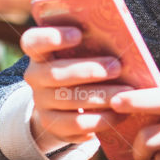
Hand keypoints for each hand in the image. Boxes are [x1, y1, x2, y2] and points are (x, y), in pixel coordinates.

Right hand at [21, 24, 125, 153]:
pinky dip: (100, 119)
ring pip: (69, 100)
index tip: (78, 34)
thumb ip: (91, 43)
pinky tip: (120, 113)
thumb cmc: (81, 64)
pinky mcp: (52, 125)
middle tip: (117, 67)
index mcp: (39, 52)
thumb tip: (119, 37)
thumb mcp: (80, 52)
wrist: (62, 104)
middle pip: (55, 73)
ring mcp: (41, 103)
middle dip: (88, 70)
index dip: (51, 37)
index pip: (32, 41)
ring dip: (101, 96)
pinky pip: (76, 124)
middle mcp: (35, 77)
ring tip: (126, 92)